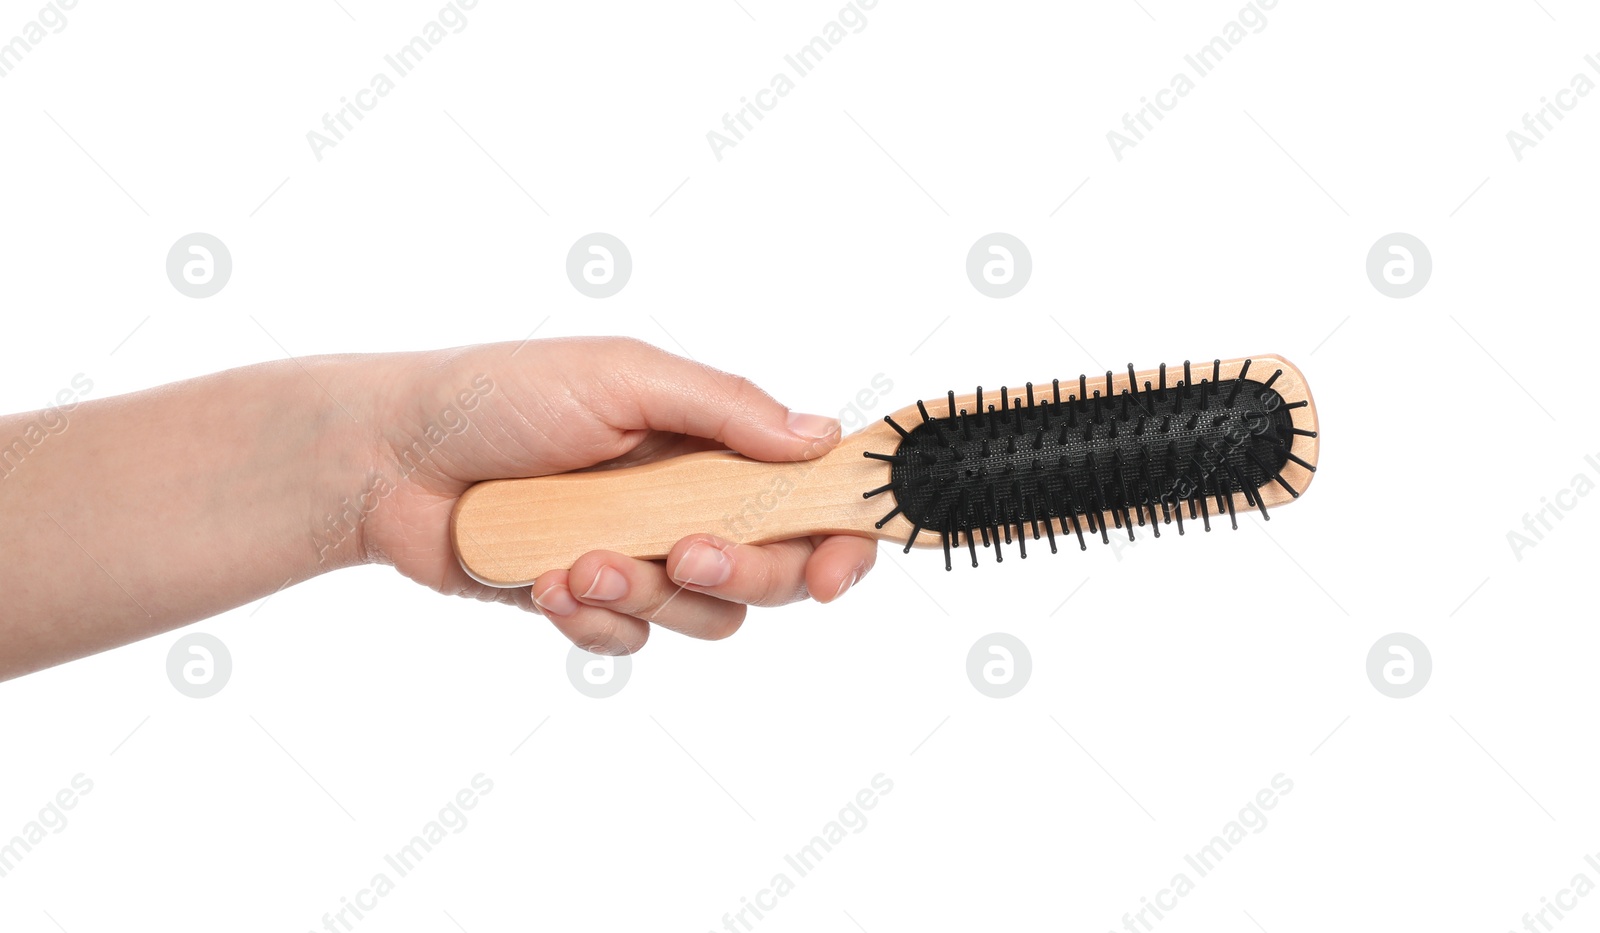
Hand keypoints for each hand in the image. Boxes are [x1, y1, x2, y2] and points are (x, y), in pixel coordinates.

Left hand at [358, 337, 877, 654]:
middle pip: (774, 571)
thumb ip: (726, 411)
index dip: (839, 534)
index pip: (807, 494)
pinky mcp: (591, 601)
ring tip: (580, 560)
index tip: (838, 565)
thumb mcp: (622, 377)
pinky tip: (547, 581)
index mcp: (709, 441)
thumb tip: (823, 438)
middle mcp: (688, 502)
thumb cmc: (500, 395)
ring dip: (648, 594)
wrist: (391, 458)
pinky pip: (633, 642)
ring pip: (708, 617)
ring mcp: (640, 556)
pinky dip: (595, 619)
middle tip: (685, 553)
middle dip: (741, 572)